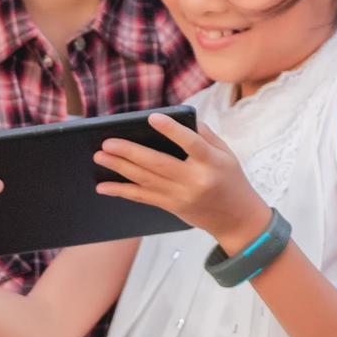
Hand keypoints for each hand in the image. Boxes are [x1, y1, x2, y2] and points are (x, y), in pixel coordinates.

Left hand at [93, 112, 269, 246]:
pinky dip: (121, 191)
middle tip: (107, 142)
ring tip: (100, 156)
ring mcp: (181, 196)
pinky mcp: (171, 207)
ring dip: (119, 168)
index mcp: (212, 163)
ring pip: (145, 180)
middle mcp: (195, 181)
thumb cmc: (231, 179)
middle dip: (130, 152)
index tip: (153, 117)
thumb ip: (205, 135)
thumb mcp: (227, 154)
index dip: (172, 130)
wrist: (236, 219)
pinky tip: (103, 186)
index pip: (191, 143)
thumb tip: (179, 118)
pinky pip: (142, 198)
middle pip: (158, 164)